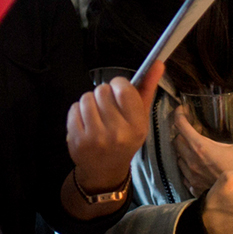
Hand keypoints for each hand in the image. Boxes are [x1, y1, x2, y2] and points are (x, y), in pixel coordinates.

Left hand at [66, 61, 163, 190]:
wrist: (105, 170)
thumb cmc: (125, 138)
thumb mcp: (140, 117)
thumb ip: (147, 89)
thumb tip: (158, 63)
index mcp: (137, 126)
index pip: (124, 88)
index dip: (118, 85)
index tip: (118, 91)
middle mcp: (117, 133)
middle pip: (102, 90)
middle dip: (103, 95)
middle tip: (107, 109)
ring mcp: (95, 138)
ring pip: (86, 97)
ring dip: (90, 102)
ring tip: (96, 115)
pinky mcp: (77, 140)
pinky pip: (74, 108)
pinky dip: (78, 112)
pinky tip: (86, 123)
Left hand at [172, 108, 232, 195]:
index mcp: (200, 147)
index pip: (180, 125)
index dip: (178, 115)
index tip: (182, 110)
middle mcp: (191, 159)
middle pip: (176, 140)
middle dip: (180, 132)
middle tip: (189, 129)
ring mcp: (190, 174)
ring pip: (178, 156)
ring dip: (183, 150)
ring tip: (192, 147)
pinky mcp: (192, 186)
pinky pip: (182, 172)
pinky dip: (186, 165)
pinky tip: (195, 164)